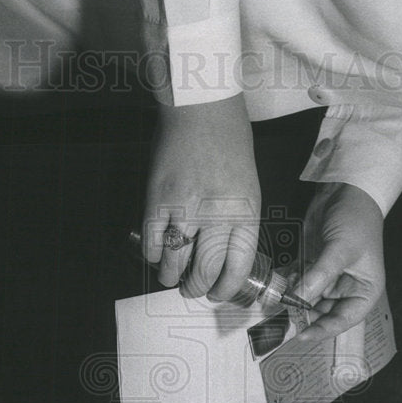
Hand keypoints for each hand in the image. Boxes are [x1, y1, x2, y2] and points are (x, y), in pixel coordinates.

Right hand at [142, 94, 260, 300]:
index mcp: (245, 212)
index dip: (226, 288)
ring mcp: (185, 208)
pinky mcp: (157, 200)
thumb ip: (238, 224)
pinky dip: (154, 255)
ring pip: (175, 263)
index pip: (237, 268)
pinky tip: (158, 255)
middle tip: (192, 290)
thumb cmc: (229, 144)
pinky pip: (153, 242)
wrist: (201, 109)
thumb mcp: (248, 188)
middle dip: (196, 288)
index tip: (219, 293)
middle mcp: (217, 214)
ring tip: (172, 278)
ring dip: (171, 277)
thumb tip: (224, 259)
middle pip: (204, 272)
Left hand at [296, 182, 384, 340]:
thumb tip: (297, 299)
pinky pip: (297, 283)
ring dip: (292, 299)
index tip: (302, 335)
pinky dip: (287, 284)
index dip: (324, 330)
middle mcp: (346, 289)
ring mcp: (327, 278)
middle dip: (302, 313)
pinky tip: (282, 278)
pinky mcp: (312, 266)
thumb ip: (319, 276)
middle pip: (322, 313)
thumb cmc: (356, 220)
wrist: (346, 190)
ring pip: (306, 299)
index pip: (344, 320)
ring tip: (279, 295)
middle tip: (282, 313)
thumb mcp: (340, 249)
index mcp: (364, 291)